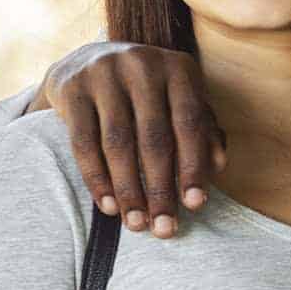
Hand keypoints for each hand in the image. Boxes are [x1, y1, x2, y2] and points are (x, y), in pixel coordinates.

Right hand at [40, 43, 223, 236]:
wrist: (87, 61)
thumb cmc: (148, 92)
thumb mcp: (180, 101)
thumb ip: (204, 129)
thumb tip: (218, 167)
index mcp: (178, 68)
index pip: (190, 124)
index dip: (193, 167)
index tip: (194, 206)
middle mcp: (142, 65)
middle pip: (154, 138)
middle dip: (160, 188)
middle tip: (164, 228)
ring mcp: (104, 73)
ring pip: (118, 143)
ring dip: (128, 190)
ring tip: (136, 223)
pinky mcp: (71, 88)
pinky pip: (84, 142)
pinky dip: (96, 178)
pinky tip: (107, 206)